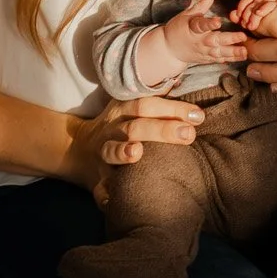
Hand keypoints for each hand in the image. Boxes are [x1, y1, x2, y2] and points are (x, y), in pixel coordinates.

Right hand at [66, 92, 204, 194]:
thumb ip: (157, 98)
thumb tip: (184, 78)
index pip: (148, 104)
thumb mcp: (132, 107)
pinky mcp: (97, 177)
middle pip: (135, 126)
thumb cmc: (120, 125)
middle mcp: (112, 129)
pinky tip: (110, 200)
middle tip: (188, 135)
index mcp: (123, 110)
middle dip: (161, 130)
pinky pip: (98, 187)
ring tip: (136, 152)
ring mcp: (102, 152)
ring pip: (111, 150)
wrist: (78, 148)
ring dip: (122, 152)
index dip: (173, 108)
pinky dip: (103, 194)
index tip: (198, 116)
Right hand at [163, 1, 247, 67]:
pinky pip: (218, 59)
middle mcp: (199, 41)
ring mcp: (202, 52)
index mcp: (192, 28)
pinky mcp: (205, 59)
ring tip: (245, 51)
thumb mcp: (186, 15)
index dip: (209, 24)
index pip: (201, 25)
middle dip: (229, 39)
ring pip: (218, 53)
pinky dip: (229, 59)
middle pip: (214, 41)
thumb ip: (201, 6)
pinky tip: (241, 57)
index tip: (218, 21)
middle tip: (242, 36)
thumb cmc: (178, 28)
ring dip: (232, 53)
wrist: (169, 49)